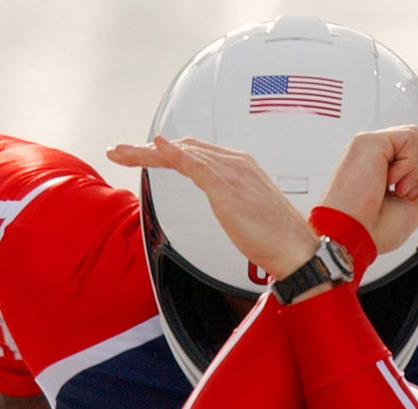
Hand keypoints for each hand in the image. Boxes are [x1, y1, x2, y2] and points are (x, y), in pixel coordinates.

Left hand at [108, 137, 316, 279]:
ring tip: (120, 152)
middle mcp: (237, 164)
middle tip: (120, 152)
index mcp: (242, 168)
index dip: (167, 152)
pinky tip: (153, 148)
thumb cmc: (278, 238)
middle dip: (148, 149)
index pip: (196, 152)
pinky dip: (172, 154)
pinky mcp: (228, 187)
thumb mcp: (248, 214)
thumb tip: (224, 202)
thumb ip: (231, 200)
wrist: (298, 251)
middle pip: (185, 148)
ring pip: (183, 153)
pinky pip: (194, 164)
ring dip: (147, 151)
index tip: (143, 155)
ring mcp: (233, 173)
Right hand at [320, 126, 417, 252]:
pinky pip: (410, 137)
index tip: (403, 198)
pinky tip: (389, 181)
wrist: (351, 237)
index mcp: (378, 169)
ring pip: (417, 137)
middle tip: (399, 194)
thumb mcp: (411, 211)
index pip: (413, 155)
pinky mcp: (367, 142)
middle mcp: (372, 155)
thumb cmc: (370, 230)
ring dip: (415, 170)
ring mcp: (369, 147)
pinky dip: (409, 164)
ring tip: (394, 188)